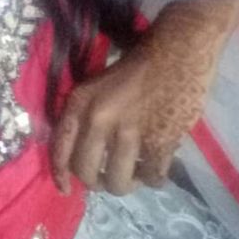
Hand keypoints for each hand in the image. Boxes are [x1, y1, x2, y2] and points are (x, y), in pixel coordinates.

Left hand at [51, 0, 238, 195]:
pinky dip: (155, 178)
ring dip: (128, 183)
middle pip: (87, 173)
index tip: (65, 189)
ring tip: (137, 174)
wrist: (179, 49)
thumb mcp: (100, 83)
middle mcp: (99, 118)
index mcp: (81, 100)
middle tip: (110, 176)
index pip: (60, 146)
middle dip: (98, 182)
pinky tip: (158, 167)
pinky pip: (152, 177)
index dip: (60, 173)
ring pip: (118, 182)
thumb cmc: (139, 61)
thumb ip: (88, 114)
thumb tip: (84, 152)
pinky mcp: (160, 141)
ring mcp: (129, 132)